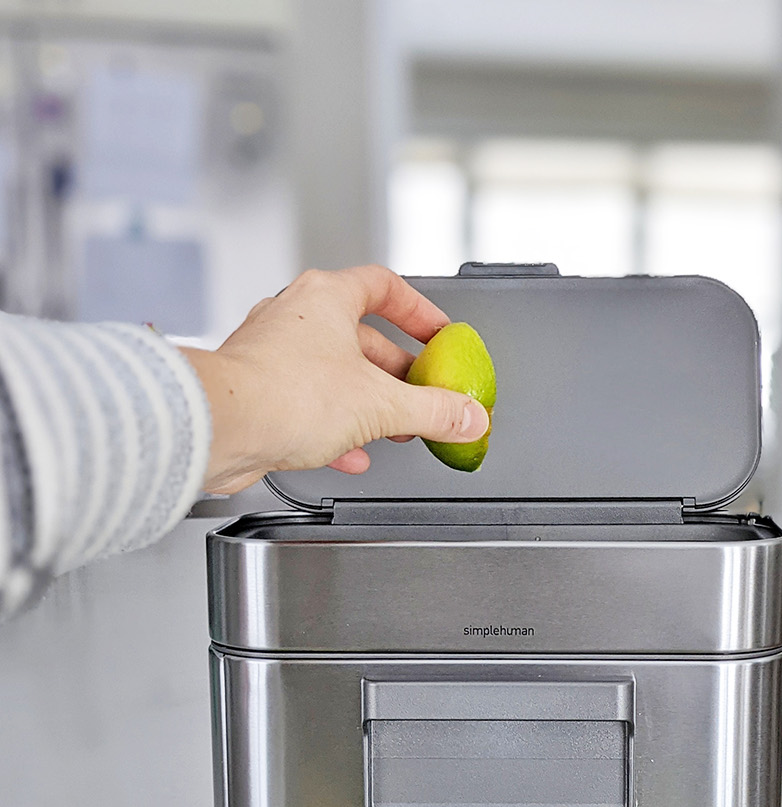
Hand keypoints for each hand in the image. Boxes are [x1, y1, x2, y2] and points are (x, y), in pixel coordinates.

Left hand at [184, 265, 490, 493]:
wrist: (221, 427)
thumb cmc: (283, 394)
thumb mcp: (381, 406)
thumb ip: (433, 411)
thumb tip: (468, 417)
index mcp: (325, 297)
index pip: (384, 286)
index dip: (418, 310)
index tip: (437, 334)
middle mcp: (294, 316)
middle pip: (361, 337)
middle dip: (397, 372)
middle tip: (422, 395)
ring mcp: (271, 353)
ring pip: (333, 374)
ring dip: (367, 403)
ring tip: (392, 428)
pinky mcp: (256, 391)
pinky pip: (306, 404)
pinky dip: (334, 427)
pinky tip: (350, 453)